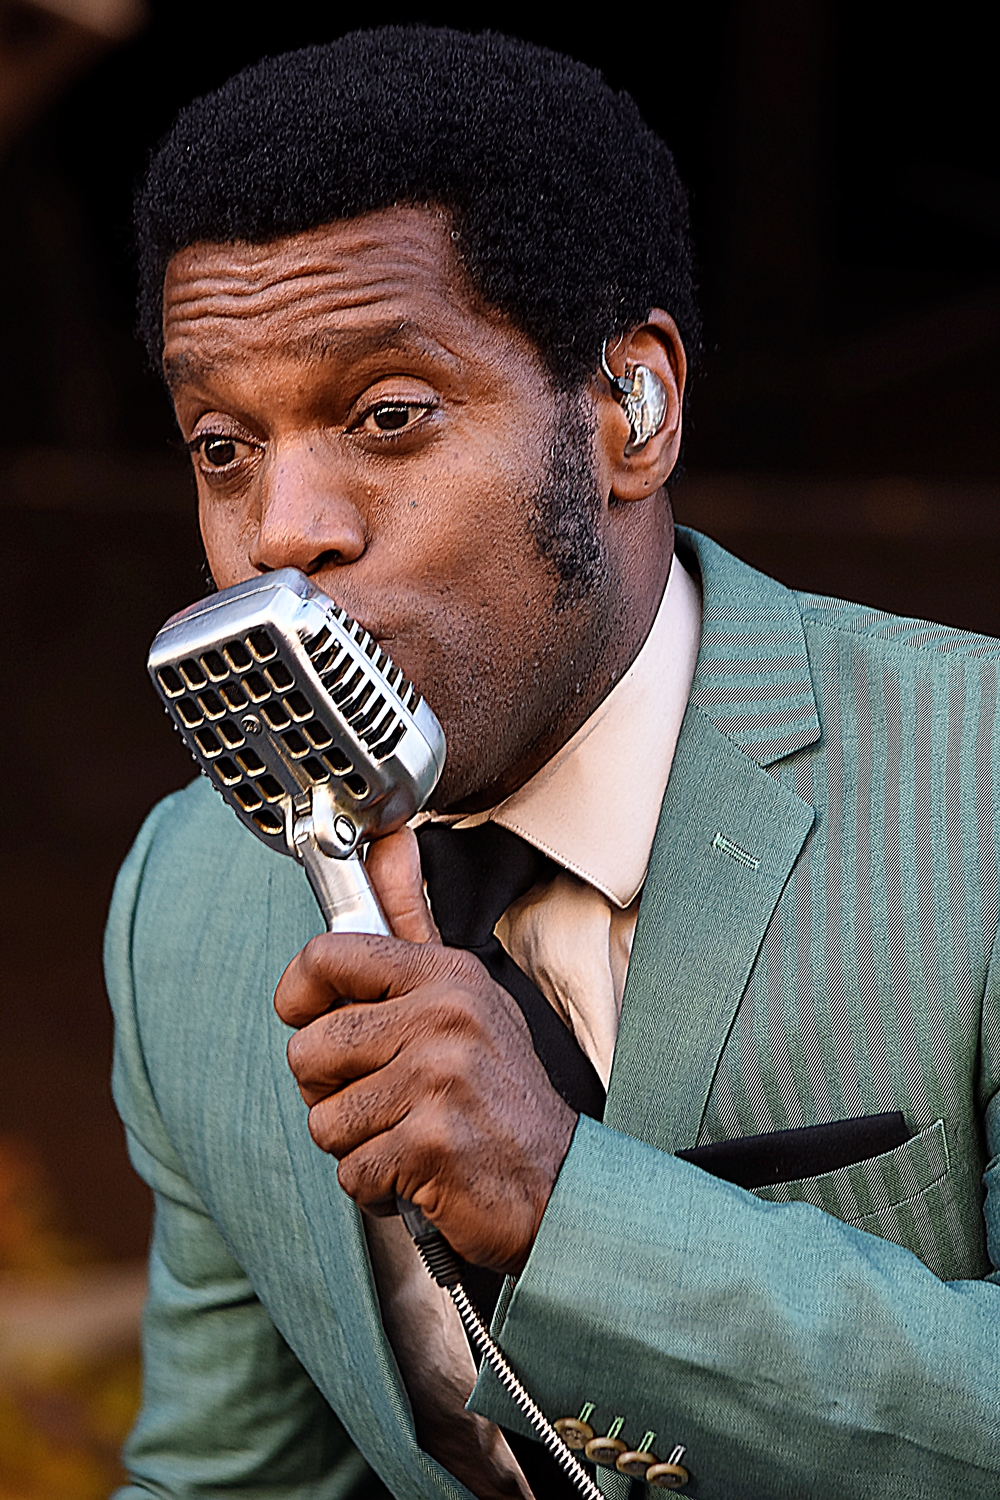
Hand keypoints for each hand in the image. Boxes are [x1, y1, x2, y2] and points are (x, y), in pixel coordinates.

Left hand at [274, 829, 577, 1274]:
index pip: (327, 955)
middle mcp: (444, 1017)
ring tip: (407, 1131)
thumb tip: (391, 838)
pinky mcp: (433, 1143)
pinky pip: (351, 1169)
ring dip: (356, 1142)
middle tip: (384, 1098)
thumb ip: (413, 921)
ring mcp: (440, 1079)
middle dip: (330, 1090)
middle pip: (308, 1050)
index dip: (300, 996)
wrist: (559, 1184)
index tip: (309, 1017)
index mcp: (444, 975)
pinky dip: (377, 1184)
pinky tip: (419, 1169)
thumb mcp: (465, 995)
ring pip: (323, 1118)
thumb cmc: (499, 1092)